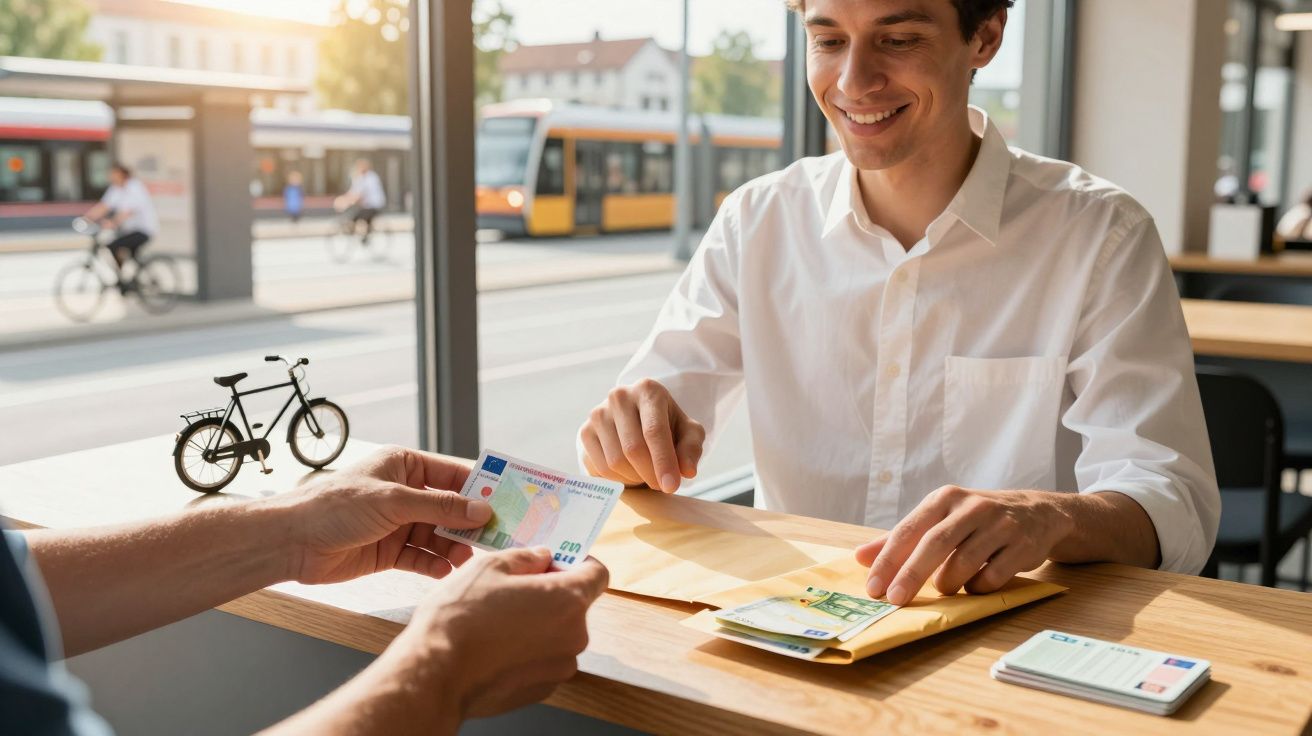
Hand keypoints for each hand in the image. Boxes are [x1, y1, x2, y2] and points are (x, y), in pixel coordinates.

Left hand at [274, 446, 491, 584]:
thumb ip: (439, 507)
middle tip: (498, 536)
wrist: (292, 542)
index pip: (453, 474)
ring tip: (470, 558)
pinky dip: (436, 563)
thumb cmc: (335, 507)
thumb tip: (481, 509)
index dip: (480, 488)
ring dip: (455, 546)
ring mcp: (398, 522)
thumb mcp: (393, 501)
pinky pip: (422, 556)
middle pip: (450, 507)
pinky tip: (447, 570)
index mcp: (405, 465)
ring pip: (439, 534)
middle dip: (471, 522)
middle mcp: (405, 492)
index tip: (508, 501)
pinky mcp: (390, 550)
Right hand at [398, 547, 608, 719]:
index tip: (556, 562)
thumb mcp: (490, 567)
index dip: (578, 563)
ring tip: (498, 620)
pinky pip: (544, 659)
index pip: (597, 574)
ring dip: (538, 623)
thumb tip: (542, 557)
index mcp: (568, 600)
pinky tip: (496, 646)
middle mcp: (574, 636)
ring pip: (557, 633)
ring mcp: (560, 667)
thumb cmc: (461, 619)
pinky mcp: (542, 689)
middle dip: (550, 593)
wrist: (436, 674)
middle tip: (513, 588)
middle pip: (575, 605)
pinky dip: (528, 650)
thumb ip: (526, 557)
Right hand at [578, 379, 704, 492]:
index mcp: (648, 390)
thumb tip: (687, 471)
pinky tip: (630, 472)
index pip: (654, 431)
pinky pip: (600, 468)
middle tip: (661, 485)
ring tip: (646, 474)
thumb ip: (691, 449)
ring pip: (615, 461)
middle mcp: (619, 397)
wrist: (637, 419)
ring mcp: (598, 413)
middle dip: (650, 474)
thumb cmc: (667, 425)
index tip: (671, 487)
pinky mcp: (585, 431)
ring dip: (635, 477)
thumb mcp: (688, 433)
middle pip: (633, 448)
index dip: (663, 462)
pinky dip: (618, 479)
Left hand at [856, 486, 1073, 604]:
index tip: (873, 587)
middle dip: (911, 575)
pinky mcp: (1022, 545)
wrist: (1037, 512)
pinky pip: (992, 577)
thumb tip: (860, 557)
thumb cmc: (974, 520)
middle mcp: (971, 507)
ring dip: (948, 584)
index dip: (888, 560)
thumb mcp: (938, 518)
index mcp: (944, 498)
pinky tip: (975, 584)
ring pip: (963, 563)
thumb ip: (900, 538)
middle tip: (894, 600)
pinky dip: (977, 587)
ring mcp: (1000, 525)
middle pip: (935, 544)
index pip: (908, 529)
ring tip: (944, 588)